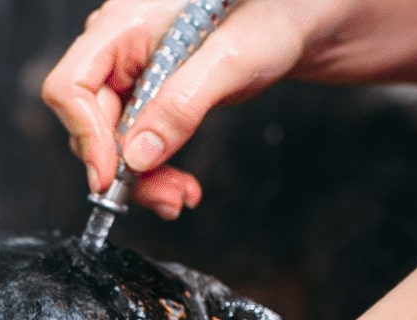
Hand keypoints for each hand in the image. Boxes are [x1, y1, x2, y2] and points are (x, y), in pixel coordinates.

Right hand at [41, 0, 416, 216]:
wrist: (345, 10)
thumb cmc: (303, 5)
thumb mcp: (245, 54)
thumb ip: (183, 102)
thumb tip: (133, 159)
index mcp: (132, 17)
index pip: (71, 83)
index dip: (86, 136)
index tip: (116, 180)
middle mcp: (131, 42)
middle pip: (88, 117)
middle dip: (119, 166)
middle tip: (167, 202)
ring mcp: (149, 70)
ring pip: (113, 138)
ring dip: (141, 179)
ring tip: (182, 200)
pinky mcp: (171, 92)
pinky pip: (142, 142)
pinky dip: (158, 171)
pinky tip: (185, 188)